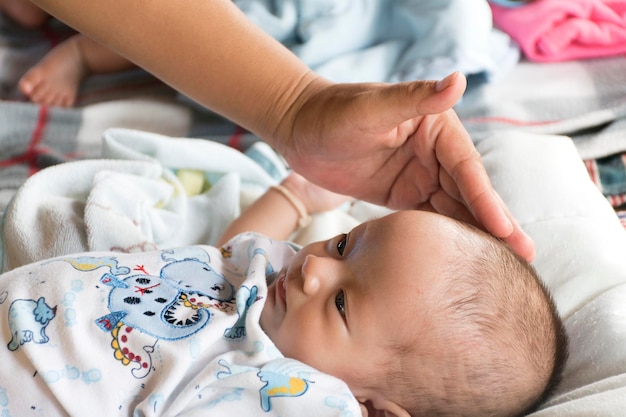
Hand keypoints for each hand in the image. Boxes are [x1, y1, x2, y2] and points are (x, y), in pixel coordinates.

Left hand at [274, 72, 534, 260]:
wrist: (299, 130)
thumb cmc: (332, 112)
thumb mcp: (371, 107)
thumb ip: (414, 99)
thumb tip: (458, 79)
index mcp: (437, 129)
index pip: (467, 169)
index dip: (486, 201)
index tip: (506, 231)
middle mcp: (436, 153)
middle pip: (470, 194)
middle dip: (496, 225)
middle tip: (525, 257)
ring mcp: (420, 176)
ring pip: (454, 210)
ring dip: (476, 237)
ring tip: (503, 267)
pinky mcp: (403, 195)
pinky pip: (429, 220)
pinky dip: (446, 239)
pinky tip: (461, 260)